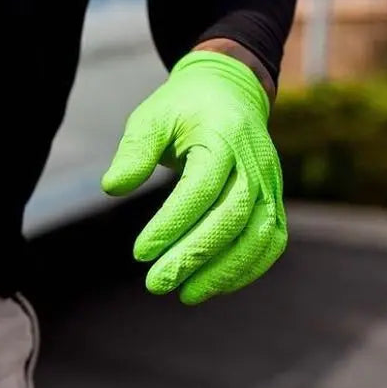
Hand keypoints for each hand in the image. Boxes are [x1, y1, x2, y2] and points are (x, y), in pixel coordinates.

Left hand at [101, 49, 286, 304]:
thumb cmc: (183, 108)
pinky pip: (272, 240)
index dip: (172, 224)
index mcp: (223, 138)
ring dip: (225, 271)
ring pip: (259, 234)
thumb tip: (113, 187)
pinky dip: (249, 268)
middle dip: (195, 256)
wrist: (230, 92)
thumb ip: (134, 151)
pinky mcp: (273, 199)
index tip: (140, 252)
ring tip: (187, 295)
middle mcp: (254, 162)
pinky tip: (215, 286)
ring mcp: (270, 182)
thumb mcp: (151, 117)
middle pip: (233, 217)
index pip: (200, 189)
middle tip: (157, 284)